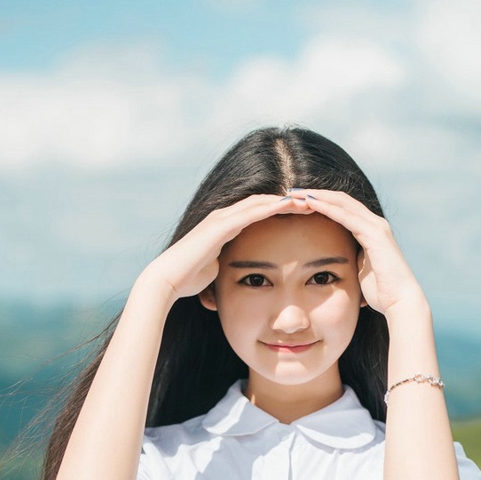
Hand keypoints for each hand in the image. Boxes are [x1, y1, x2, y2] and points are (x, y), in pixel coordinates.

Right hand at [143, 195, 298, 302]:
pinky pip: (252, 211)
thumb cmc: (189, 278)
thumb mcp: (214, 269)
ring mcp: (221, 218)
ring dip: (284, 200)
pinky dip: (272, 207)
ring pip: (259, 202)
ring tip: (308, 200)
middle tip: (311, 201)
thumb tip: (230, 273)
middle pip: (261, 202)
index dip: (278, 210)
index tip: (300, 212)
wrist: (169, 279)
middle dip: (286, 201)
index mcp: (222, 226)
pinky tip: (290, 205)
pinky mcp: (221, 225)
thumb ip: (225, 264)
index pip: (255, 212)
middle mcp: (222, 217)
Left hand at [291, 189, 426, 316]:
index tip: (298, 202)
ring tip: (296, 193)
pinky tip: (309, 204)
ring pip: (342, 203)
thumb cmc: (381, 292)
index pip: (343, 208)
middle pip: (341, 200)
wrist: (400, 302)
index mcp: (370, 231)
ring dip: (317, 196)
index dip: (321, 202)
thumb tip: (339, 264)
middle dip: (316, 193)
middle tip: (292, 190)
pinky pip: (346, 216)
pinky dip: (326, 208)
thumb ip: (353, 260)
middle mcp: (374, 223)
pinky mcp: (374, 234)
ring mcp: (376, 226)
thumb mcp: (361, 270)